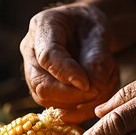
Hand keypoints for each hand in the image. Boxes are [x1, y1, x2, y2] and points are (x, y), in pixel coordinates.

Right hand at [20, 3, 118, 122]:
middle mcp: (31, 52)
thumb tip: (94, 86)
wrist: (86, 30)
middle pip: (40, 85)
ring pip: (49, 102)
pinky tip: (99, 96)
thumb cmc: (92, 25)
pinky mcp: (44, 91)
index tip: (86, 85)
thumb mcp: (100, 31)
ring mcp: (34, 74)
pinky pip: (59, 109)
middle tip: (97, 92)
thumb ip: (98, 56)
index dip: (66, 74)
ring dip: (80, 103)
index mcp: (43, 27)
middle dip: (71, 96)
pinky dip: (82, 109)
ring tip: (104, 88)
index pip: (47, 57)